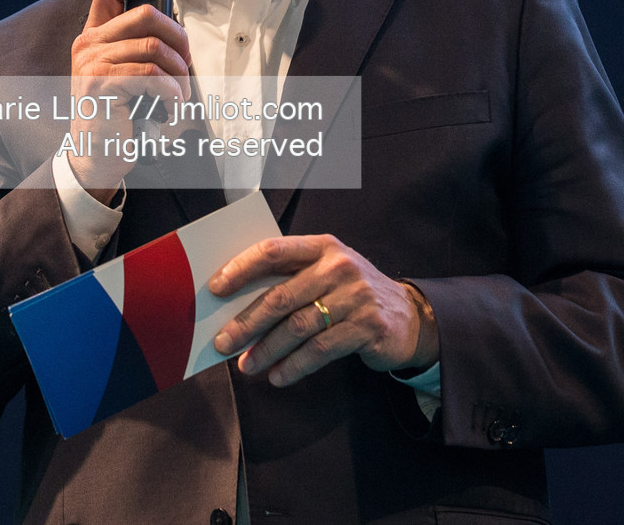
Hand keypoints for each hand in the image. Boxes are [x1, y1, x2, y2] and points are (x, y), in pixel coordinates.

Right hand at [67, 0, 191, 198]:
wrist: (97, 155)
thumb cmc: (120, 113)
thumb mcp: (126, 72)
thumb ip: (138, 45)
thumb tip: (175, 28)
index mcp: (94, 36)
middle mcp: (88, 44)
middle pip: (145, 15)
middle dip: (178, 39)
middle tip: (185, 67)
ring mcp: (92, 64)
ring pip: (153, 47)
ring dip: (179, 74)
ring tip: (179, 95)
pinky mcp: (101, 85)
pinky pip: (151, 75)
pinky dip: (171, 92)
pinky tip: (171, 107)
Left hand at [209, 235, 438, 386]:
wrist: (407, 315)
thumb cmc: (351, 292)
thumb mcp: (326, 272)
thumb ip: (289, 278)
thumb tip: (234, 304)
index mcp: (322, 246)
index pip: (273, 250)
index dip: (241, 268)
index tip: (216, 288)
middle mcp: (339, 267)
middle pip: (281, 296)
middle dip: (246, 322)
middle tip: (223, 342)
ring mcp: (355, 297)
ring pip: (297, 327)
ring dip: (266, 350)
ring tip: (247, 366)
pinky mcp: (366, 327)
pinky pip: (319, 351)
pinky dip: (294, 366)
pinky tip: (277, 376)